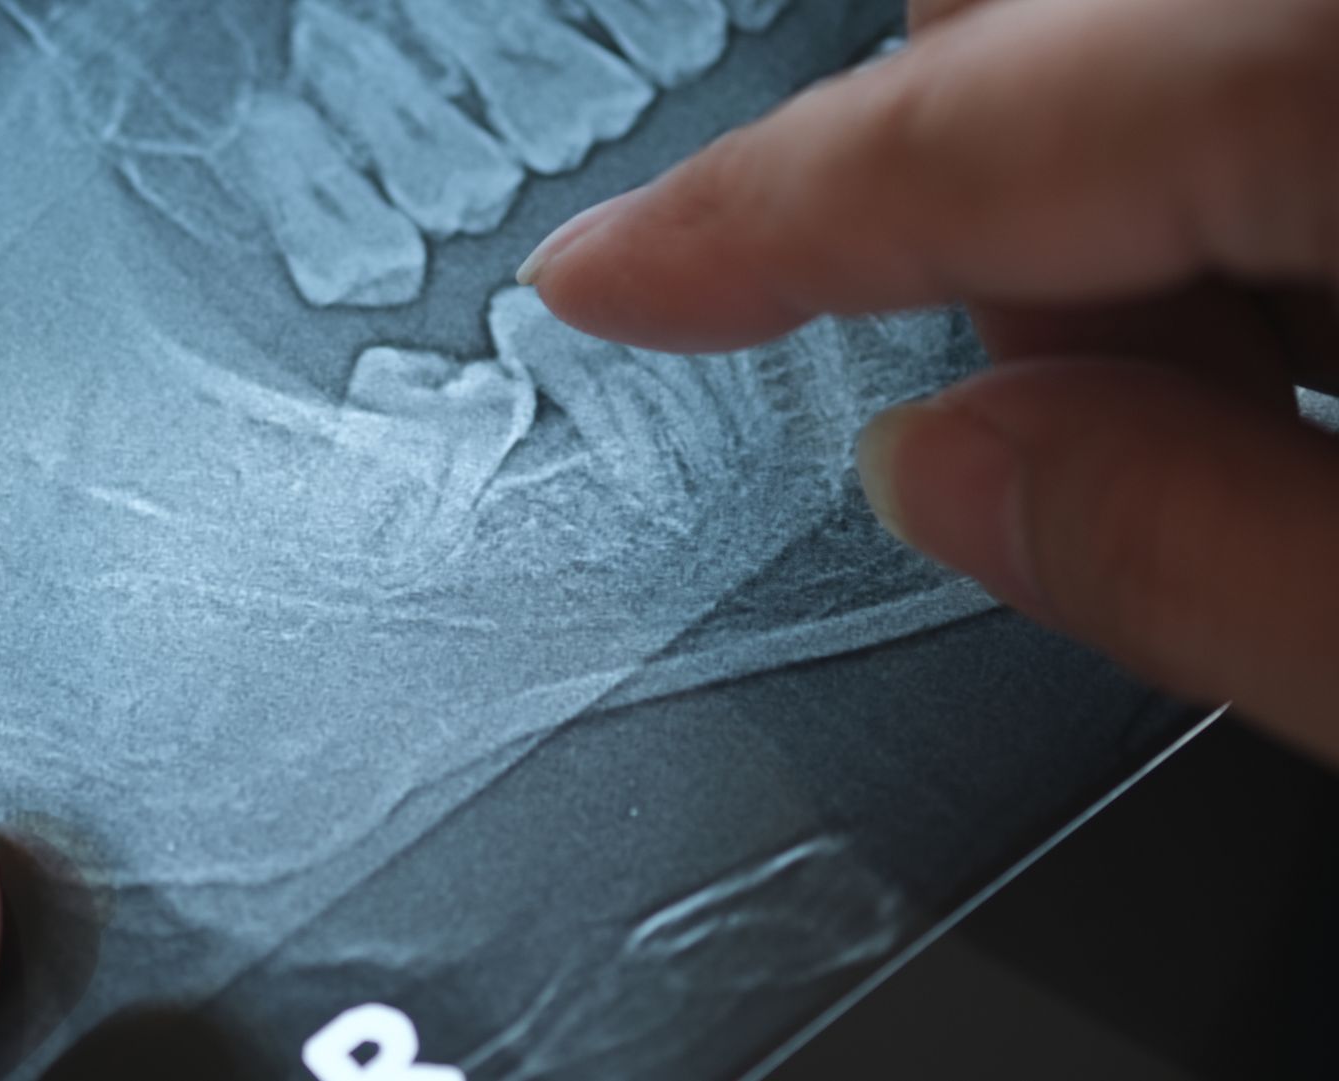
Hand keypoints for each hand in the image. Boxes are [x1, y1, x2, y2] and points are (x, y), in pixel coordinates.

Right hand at [518, 0, 1338, 761]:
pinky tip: (1315, 333)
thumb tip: (936, 478)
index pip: (952, 125)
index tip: (595, 279)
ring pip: (1143, 38)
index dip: (737, 216)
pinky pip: (1268, 58)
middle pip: (1024, 20)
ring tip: (1229, 426)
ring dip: (1110, 222)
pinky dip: (1233, 192)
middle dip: (964, 209)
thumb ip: (1190, 559)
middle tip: (1038, 427)